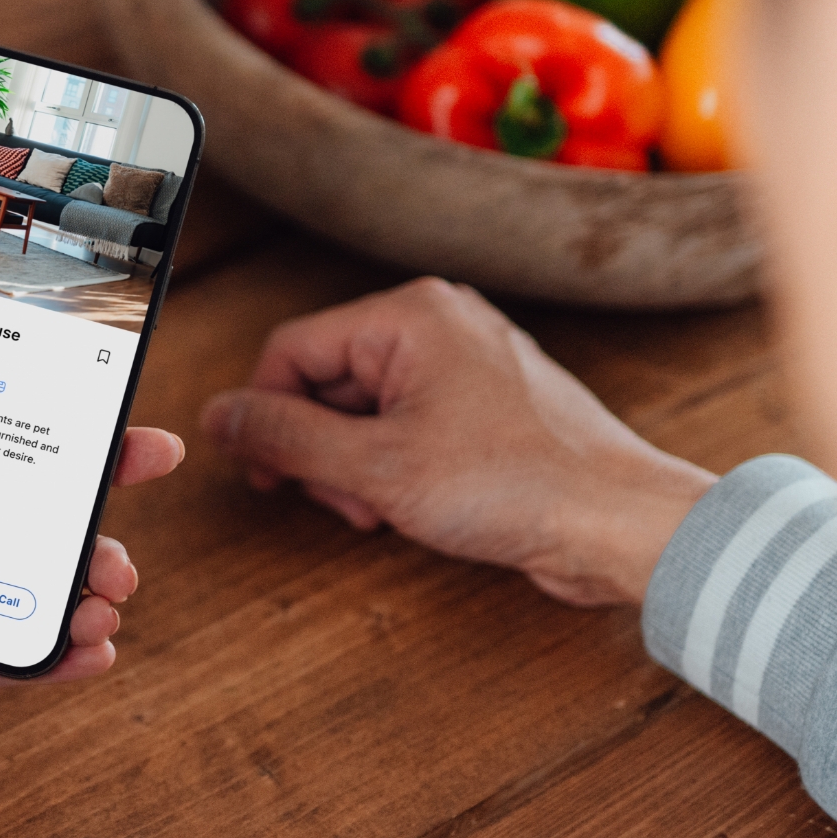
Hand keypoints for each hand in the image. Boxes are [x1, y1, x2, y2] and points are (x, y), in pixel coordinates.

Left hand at [0, 251, 184, 728]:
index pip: (13, 451)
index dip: (87, 446)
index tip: (145, 439)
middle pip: (43, 527)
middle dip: (102, 526)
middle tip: (124, 530)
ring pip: (34, 598)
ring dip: (89, 593)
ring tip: (105, 591)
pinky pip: (1, 666)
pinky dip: (55, 662)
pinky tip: (90, 651)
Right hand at [200, 277, 712, 605]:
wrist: (617, 522)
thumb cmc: (520, 484)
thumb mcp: (375, 467)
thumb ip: (284, 437)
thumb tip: (219, 417)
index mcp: (411, 315)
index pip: (292, 350)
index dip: (263, 417)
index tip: (262, 473)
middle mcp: (440, 324)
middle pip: (327, 380)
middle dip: (318, 449)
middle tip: (337, 500)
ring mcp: (467, 364)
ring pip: (365, 410)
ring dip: (354, 468)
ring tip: (380, 510)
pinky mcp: (486, 405)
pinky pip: (407, 426)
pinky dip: (393, 469)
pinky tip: (411, 507)